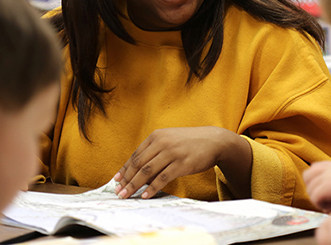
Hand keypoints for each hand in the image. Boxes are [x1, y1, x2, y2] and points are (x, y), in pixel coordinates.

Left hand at [114, 126, 251, 198]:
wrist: (214, 141)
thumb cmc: (190, 142)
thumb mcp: (171, 140)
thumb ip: (155, 151)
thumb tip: (139, 171)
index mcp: (157, 136)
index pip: (135, 155)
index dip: (124, 169)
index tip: (116, 180)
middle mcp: (162, 143)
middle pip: (138, 165)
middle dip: (126, 180)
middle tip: (118, 192)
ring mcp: (172, 153)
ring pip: (147, 172)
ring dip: (134, 186)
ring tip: (127, 195)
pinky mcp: (181, 164)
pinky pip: (162, 178)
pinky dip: (152, 188)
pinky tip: (145, 195)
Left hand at [304, 161, 330, 211]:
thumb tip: (324, 198)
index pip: (314, 168)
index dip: (315, 182)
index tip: (325, 193)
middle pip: (307, 176)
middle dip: (314, 190)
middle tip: (327, 201)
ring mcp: (330, 175)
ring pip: (311, 190)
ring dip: (320, 201)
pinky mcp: (329, 185)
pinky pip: (316, 197)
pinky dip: (323, 205)